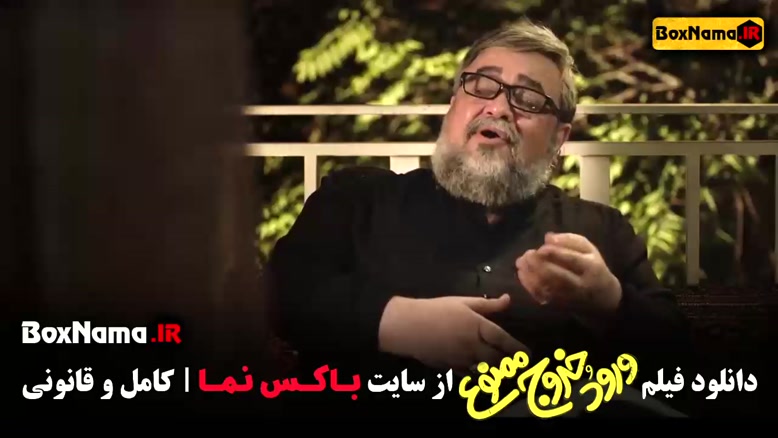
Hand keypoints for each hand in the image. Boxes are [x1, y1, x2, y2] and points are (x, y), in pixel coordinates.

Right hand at [378, 294, 529, 373]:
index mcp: (477, 326)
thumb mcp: (462, 302)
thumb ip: (488, 304)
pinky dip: (479, 377)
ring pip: (486, 372)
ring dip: (497, 374)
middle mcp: (472, 345)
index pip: (503, 340)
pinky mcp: (452, 368)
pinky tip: (483, 376)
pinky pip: (470, 377)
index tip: (528, 356)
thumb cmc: (436, 310)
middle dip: (510, 366)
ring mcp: (462, 359)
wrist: (408, 326)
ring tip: (506, 374)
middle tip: (519, 368)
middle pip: (498, 361)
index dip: (518, 350)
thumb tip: (508, 299)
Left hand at [515, 232, 621, 312]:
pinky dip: (528, 284)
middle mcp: (580, 284)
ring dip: (530, 274)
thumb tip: (548, 237)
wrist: (602, 298)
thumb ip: (569, 240)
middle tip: (527, 254)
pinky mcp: (558, 305)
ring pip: (547, 287)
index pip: (572, 260)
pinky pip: (540, 296)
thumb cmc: (592, 267)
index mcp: (590, 267)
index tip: (540, 248)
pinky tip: (521, 273)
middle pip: (558, 276)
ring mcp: (568, 297)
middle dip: (539, 265)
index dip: (554, 253)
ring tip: (521, 262)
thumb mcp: (589, 249)